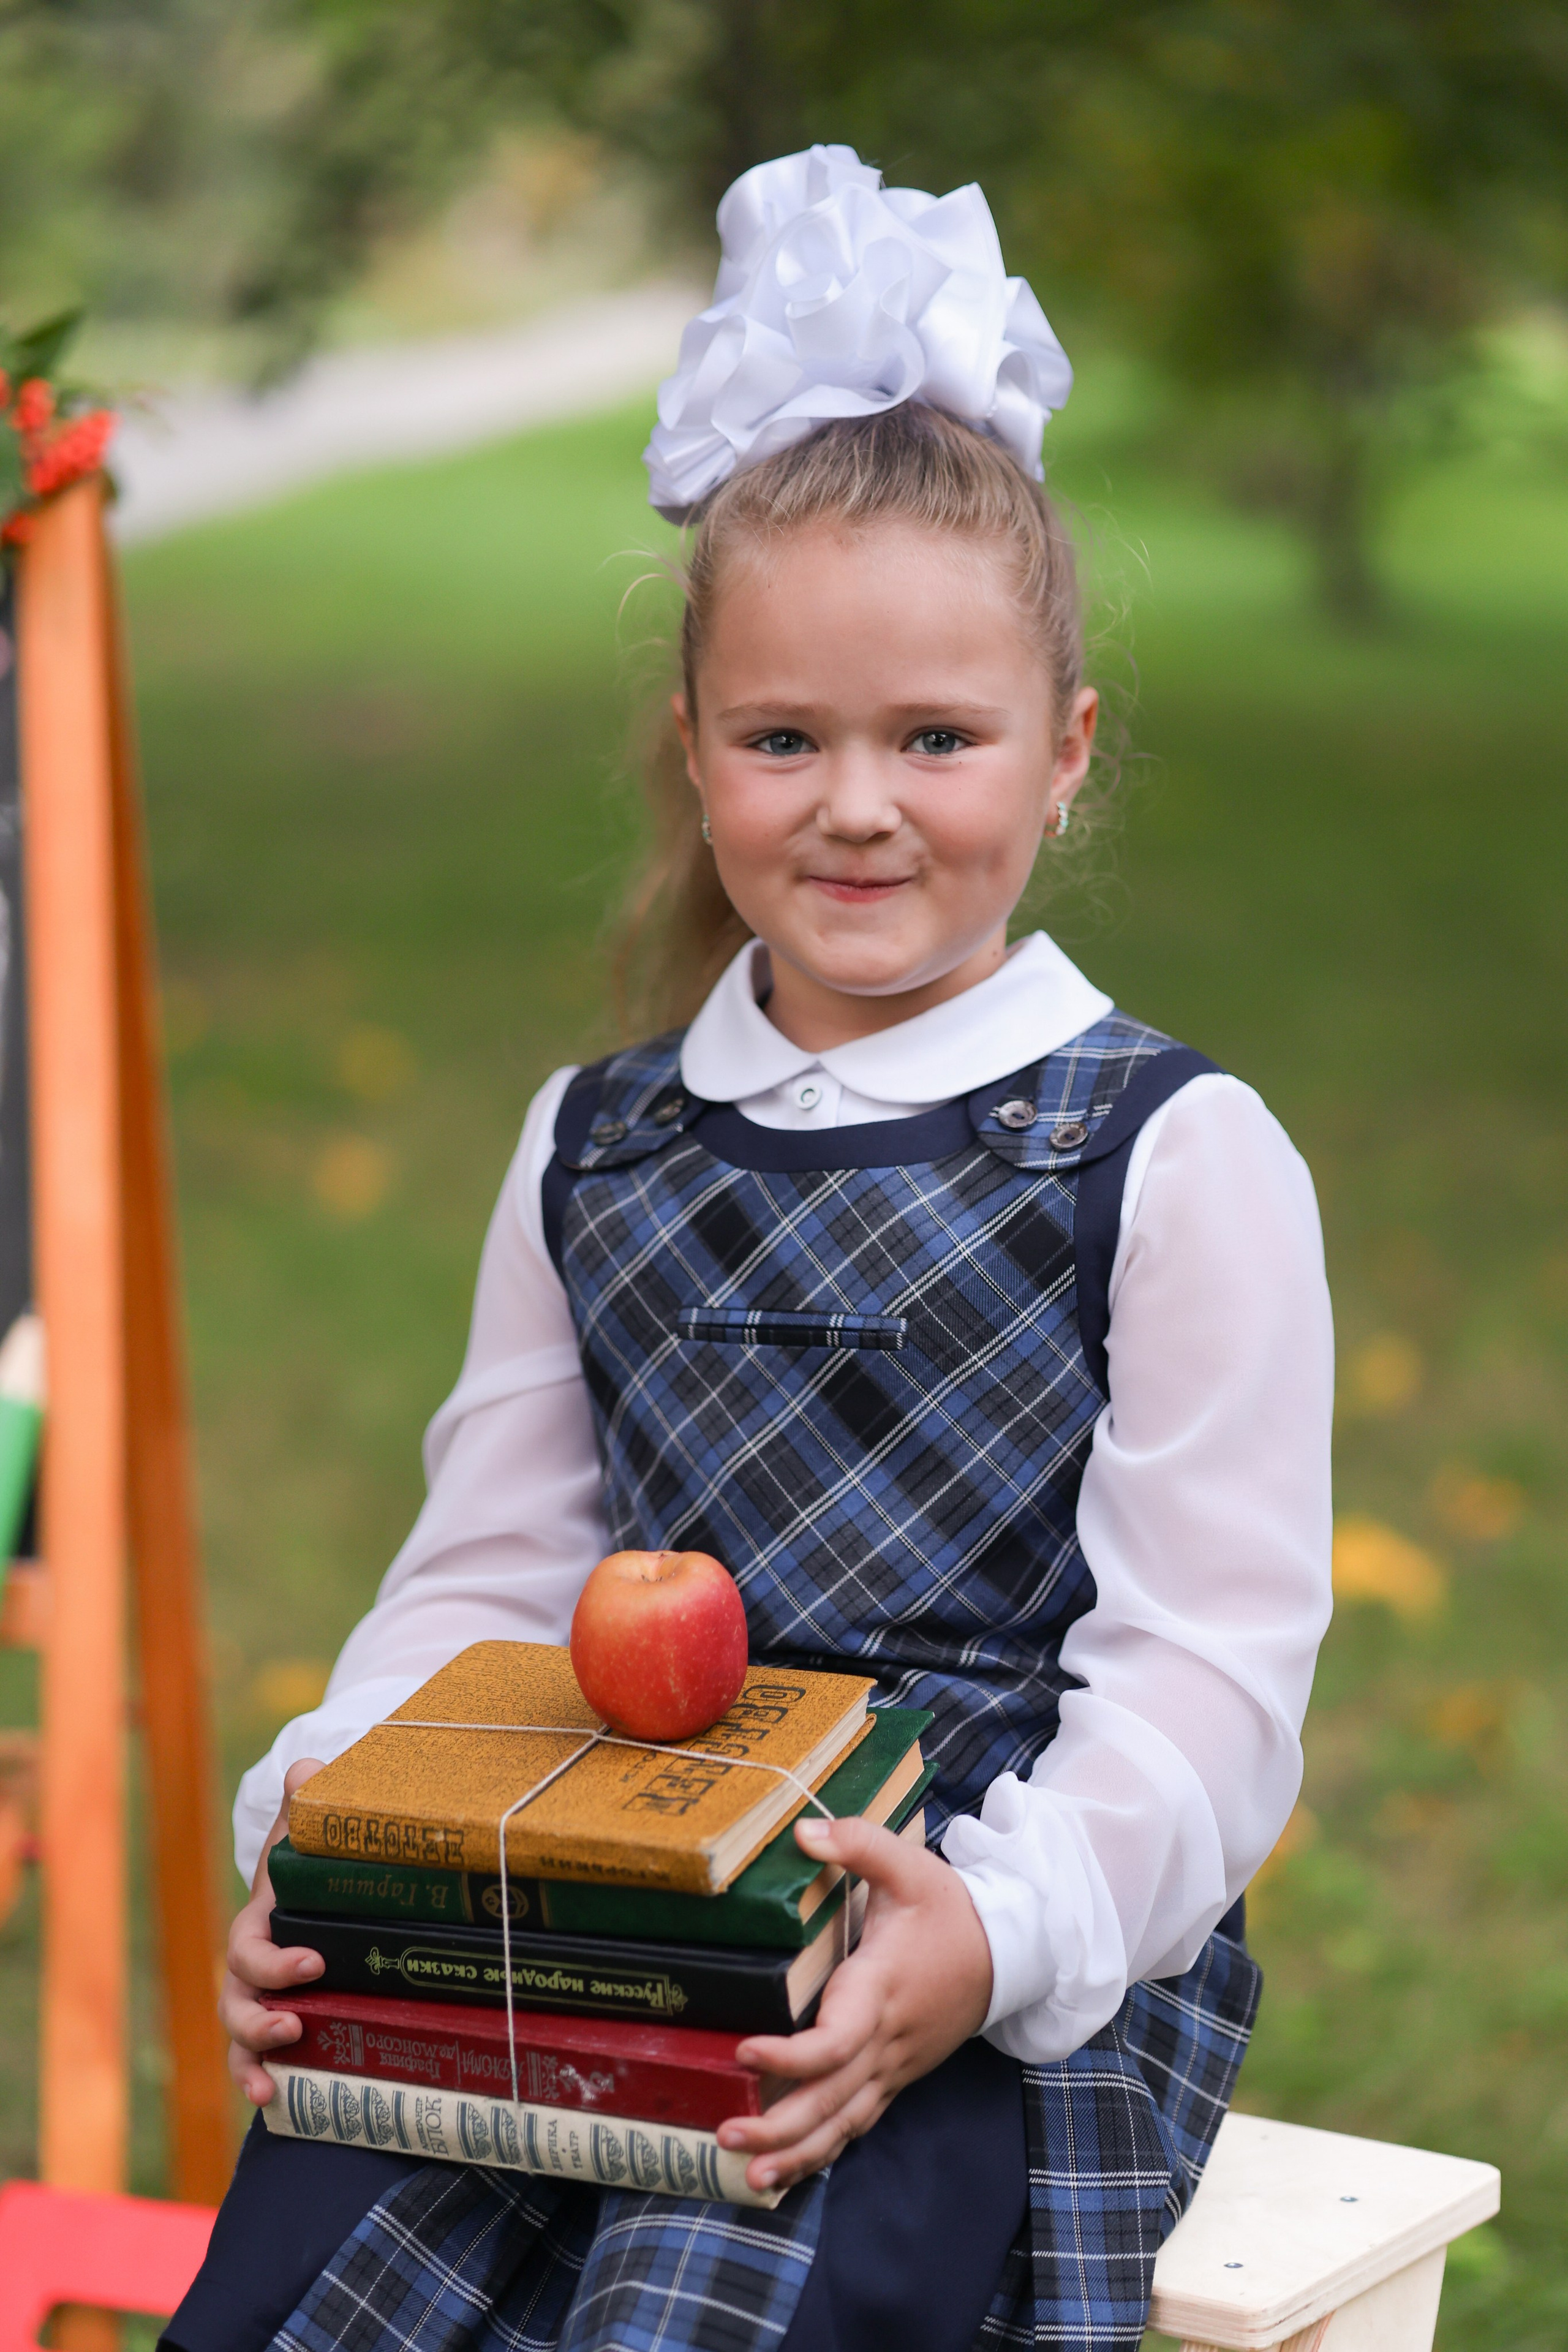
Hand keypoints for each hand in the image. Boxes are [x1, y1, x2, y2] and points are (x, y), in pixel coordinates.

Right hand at [219, 1757, 326, 2104]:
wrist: (315, 1888)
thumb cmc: (309, 1861)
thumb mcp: (307, 1831)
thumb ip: (307, 1801)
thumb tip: (307, 1768)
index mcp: (257, 1924)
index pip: (248, 1949)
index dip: (272, 1963)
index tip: (313, 1965)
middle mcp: (249, 1970)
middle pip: (236, 2002)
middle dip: (258, 2020)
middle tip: (296, 2024)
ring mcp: (260, 2002)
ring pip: (239, 2039)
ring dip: (251, 2062)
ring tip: (271, 2084)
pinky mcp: (282, 2026)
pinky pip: (257, 2061)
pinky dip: (258, 2082)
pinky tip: (273, 2102)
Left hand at [718, 1813, 993, 2193]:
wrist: (1008, 1954)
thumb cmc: (951, 1911)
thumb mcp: (911, 1867)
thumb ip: (860, 1844)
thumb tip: (804, 1830)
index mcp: (881, 1991)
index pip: (837, 2041)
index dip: (792, 2056)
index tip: (745, 2050)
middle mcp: (885, 2041)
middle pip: (831, 2099)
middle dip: (779, 2125)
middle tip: (727, 2134)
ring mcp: (892, 2068)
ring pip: (843, 2125)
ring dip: (796, 2155)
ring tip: (748, 2179)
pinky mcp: (893, 2079)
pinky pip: (855, 2126)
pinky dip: (821, 2155)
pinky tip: (784, 2176)